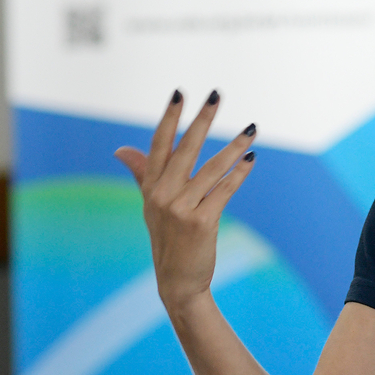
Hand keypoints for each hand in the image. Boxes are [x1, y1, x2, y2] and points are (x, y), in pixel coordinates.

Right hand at [114, 90, 256, 311]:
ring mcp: (180, 208)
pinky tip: (251, 160)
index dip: (169, 118)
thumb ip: (142, 175)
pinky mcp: (201, 221)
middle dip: (201, 119)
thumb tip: (122, 149)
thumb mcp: (151, 206)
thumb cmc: (168, 240)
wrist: (177, 281)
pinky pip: (224, 190)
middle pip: (185, 149)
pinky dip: (239, 173)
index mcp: (151, 188)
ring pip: (212, 167)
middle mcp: (162, 195)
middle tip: (216, 94)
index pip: (158, 145)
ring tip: (252, 129)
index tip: (179, 93)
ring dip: (235, 146)